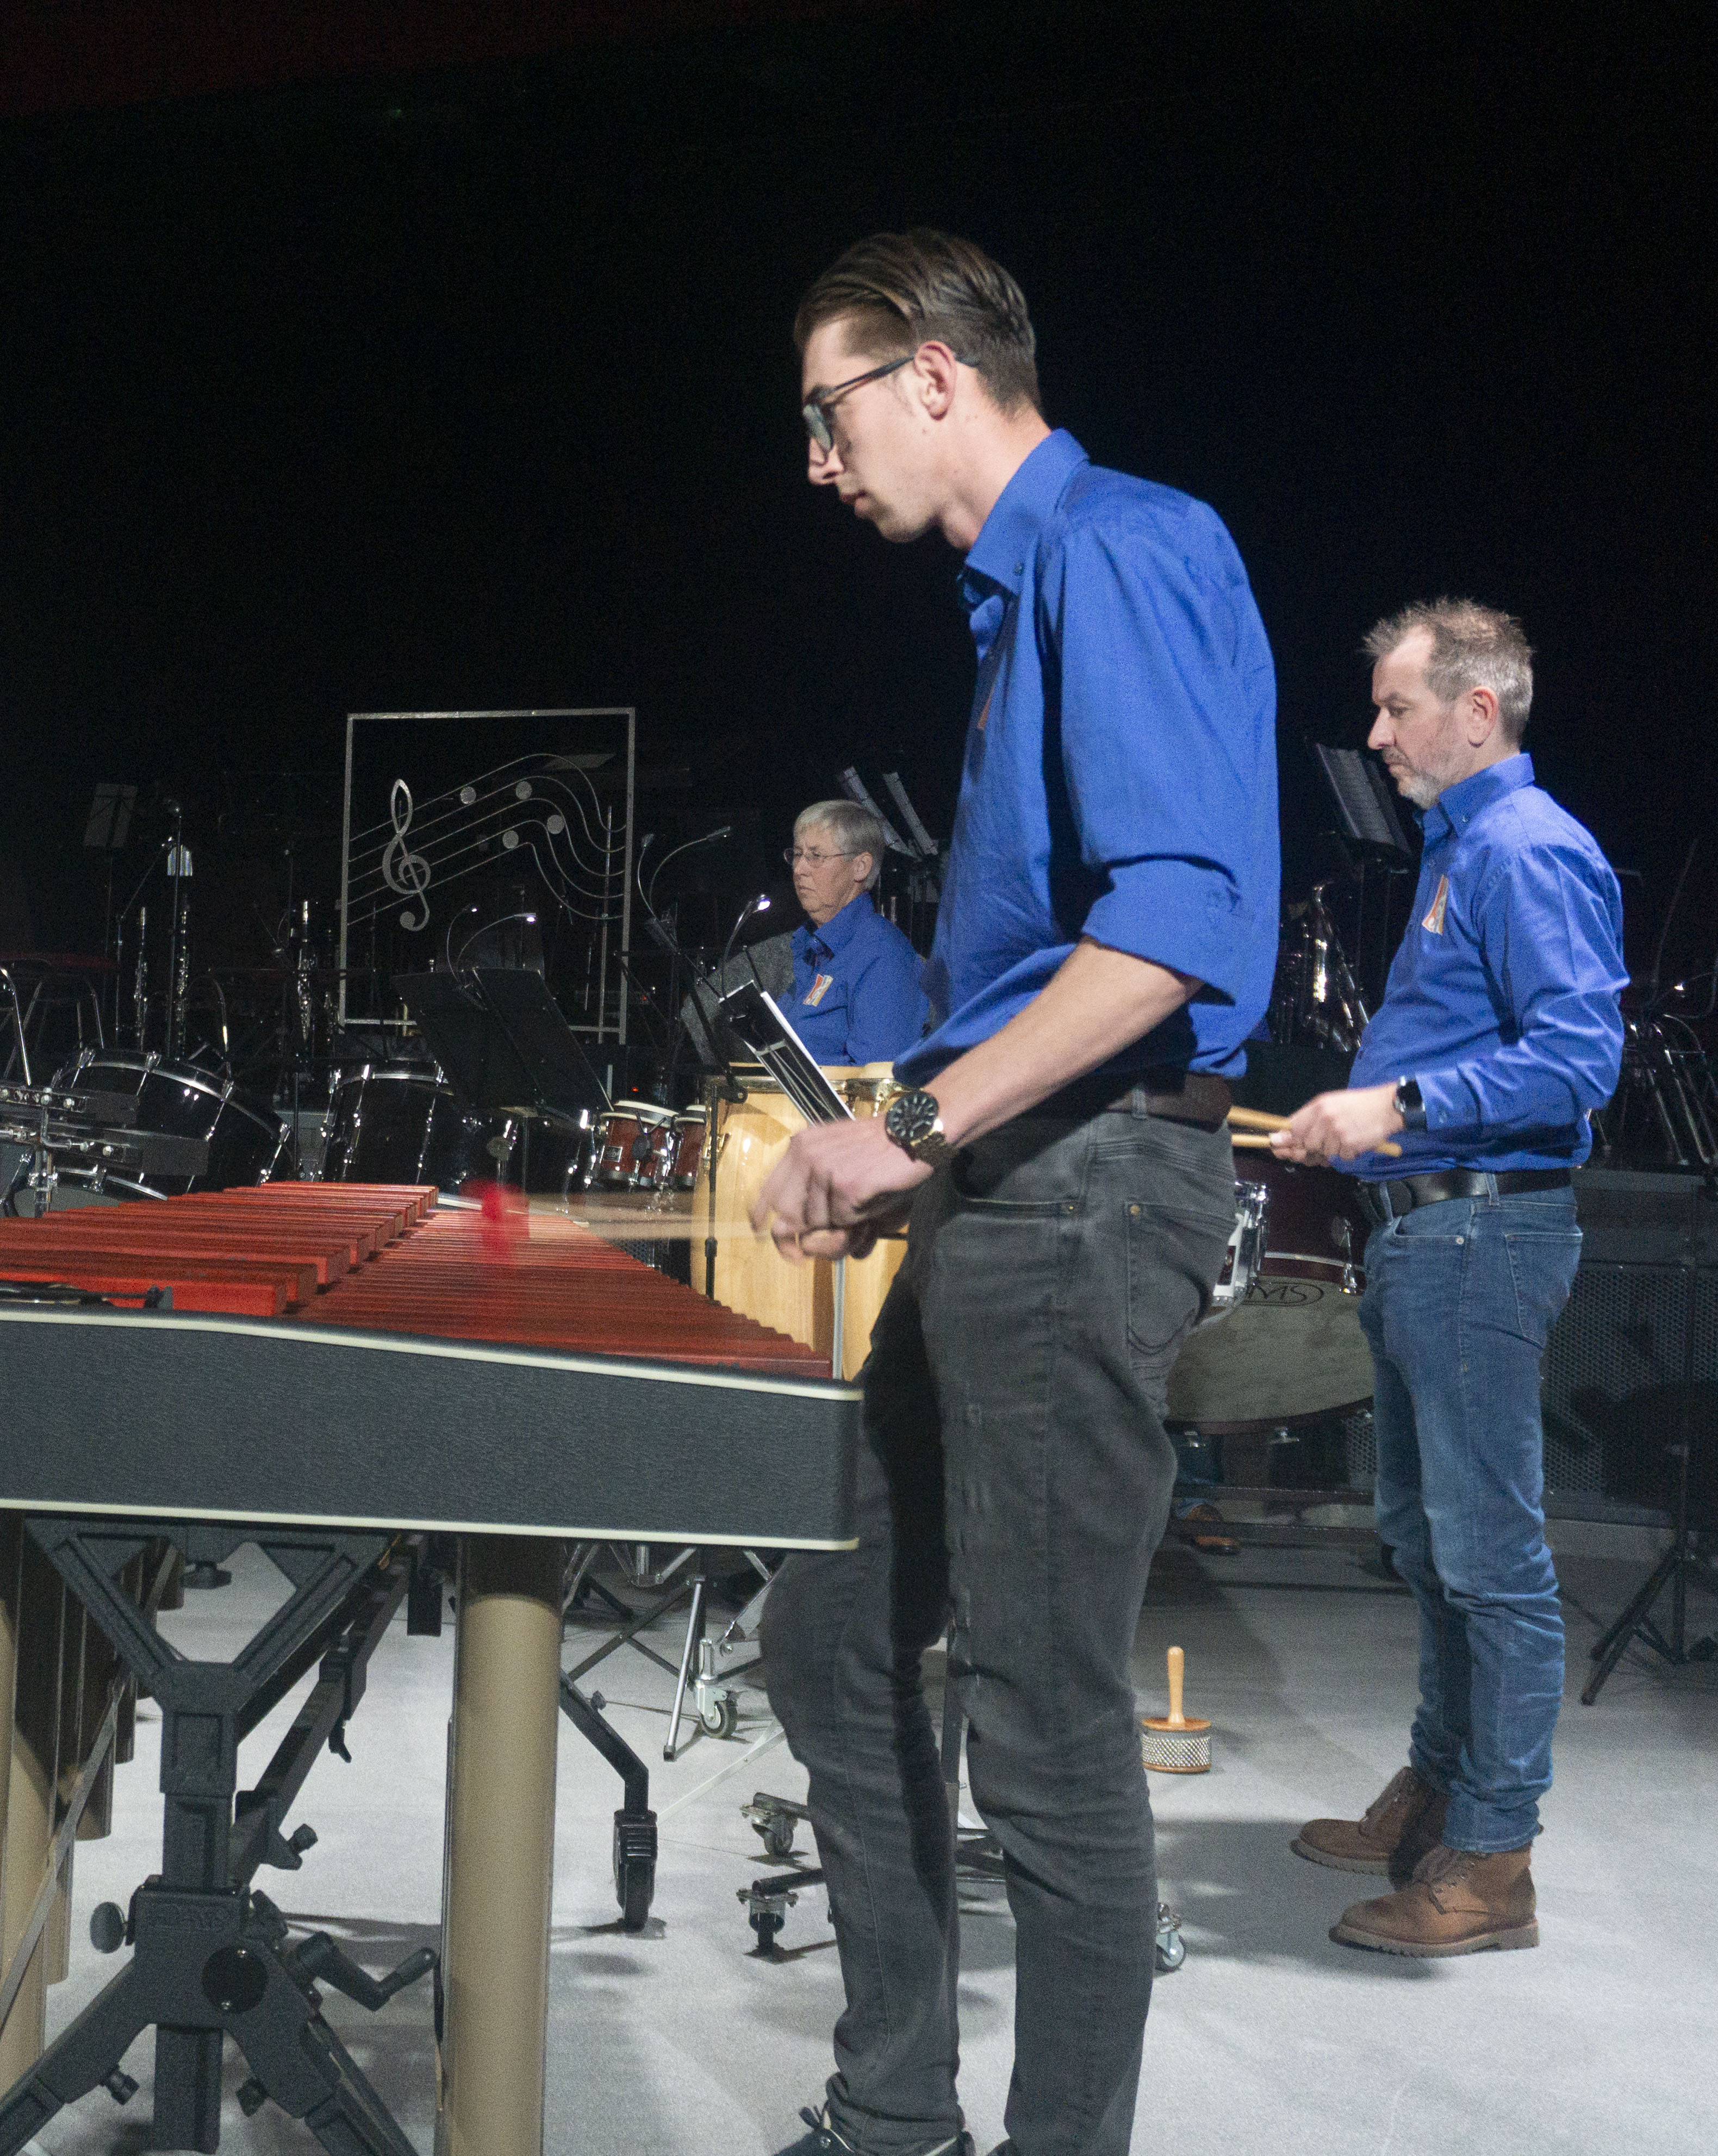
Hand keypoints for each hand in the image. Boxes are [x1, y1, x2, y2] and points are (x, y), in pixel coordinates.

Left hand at [751, 1118, 929, 1263]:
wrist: (915, 1132)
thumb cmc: (881, 1148)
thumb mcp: (838, 1155)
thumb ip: (814, 1182)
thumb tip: (796, 1227)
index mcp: (802, 1145)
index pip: (770, 1186)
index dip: (761, 1213)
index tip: (759, 1229)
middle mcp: (807, 1155)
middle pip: (788, 1213)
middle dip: (799, 1235)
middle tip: (807, 1249)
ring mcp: (825, 1171)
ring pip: (818, 1223)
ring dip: (839, 1225)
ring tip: (862, 1204)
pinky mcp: (845, 1188)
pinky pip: (843, 1222)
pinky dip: (859, 1219)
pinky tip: (873, 1199)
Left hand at [1270, 1083, 1404, 1164]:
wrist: (1387, 1107)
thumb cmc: (1358, 1105)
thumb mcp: (1331, 1103)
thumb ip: (1308, 1118)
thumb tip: (1285, 1134)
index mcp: (1319, 1106)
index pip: (1293, 1127)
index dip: (1284, 1140)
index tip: (1275, 1146)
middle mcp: (1326, 1119)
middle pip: (1306, 1144)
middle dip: (1311, 1148)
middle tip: (1324, 1143)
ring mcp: (1338, 1133)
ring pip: (1324, 1153)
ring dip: (1332, 1150)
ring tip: (1344, 1137)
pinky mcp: (1350, 1145)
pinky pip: (1341, 1157)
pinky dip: (1346, 1153)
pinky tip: (1353, 1141)